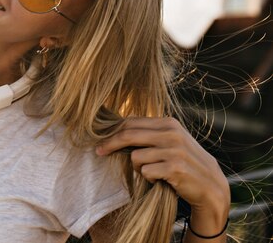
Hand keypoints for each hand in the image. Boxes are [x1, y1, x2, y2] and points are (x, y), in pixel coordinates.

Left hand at [95, 117, 229, 214]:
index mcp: (168, 123)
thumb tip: (116, 130)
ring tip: (153, 172)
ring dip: (138, 168)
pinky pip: (146, 172)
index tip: (100, 141)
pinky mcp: (174, 167)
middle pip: (128, 134)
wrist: (211, 186)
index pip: (131, 122)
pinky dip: (148, 178)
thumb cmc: (185, 163)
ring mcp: (174, 150)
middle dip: (109, 144)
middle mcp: (171, 133)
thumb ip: (149, 134)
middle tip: (99, 152)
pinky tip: (160, 180)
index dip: (112, 132)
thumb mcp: (170, 142)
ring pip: (135, 157)